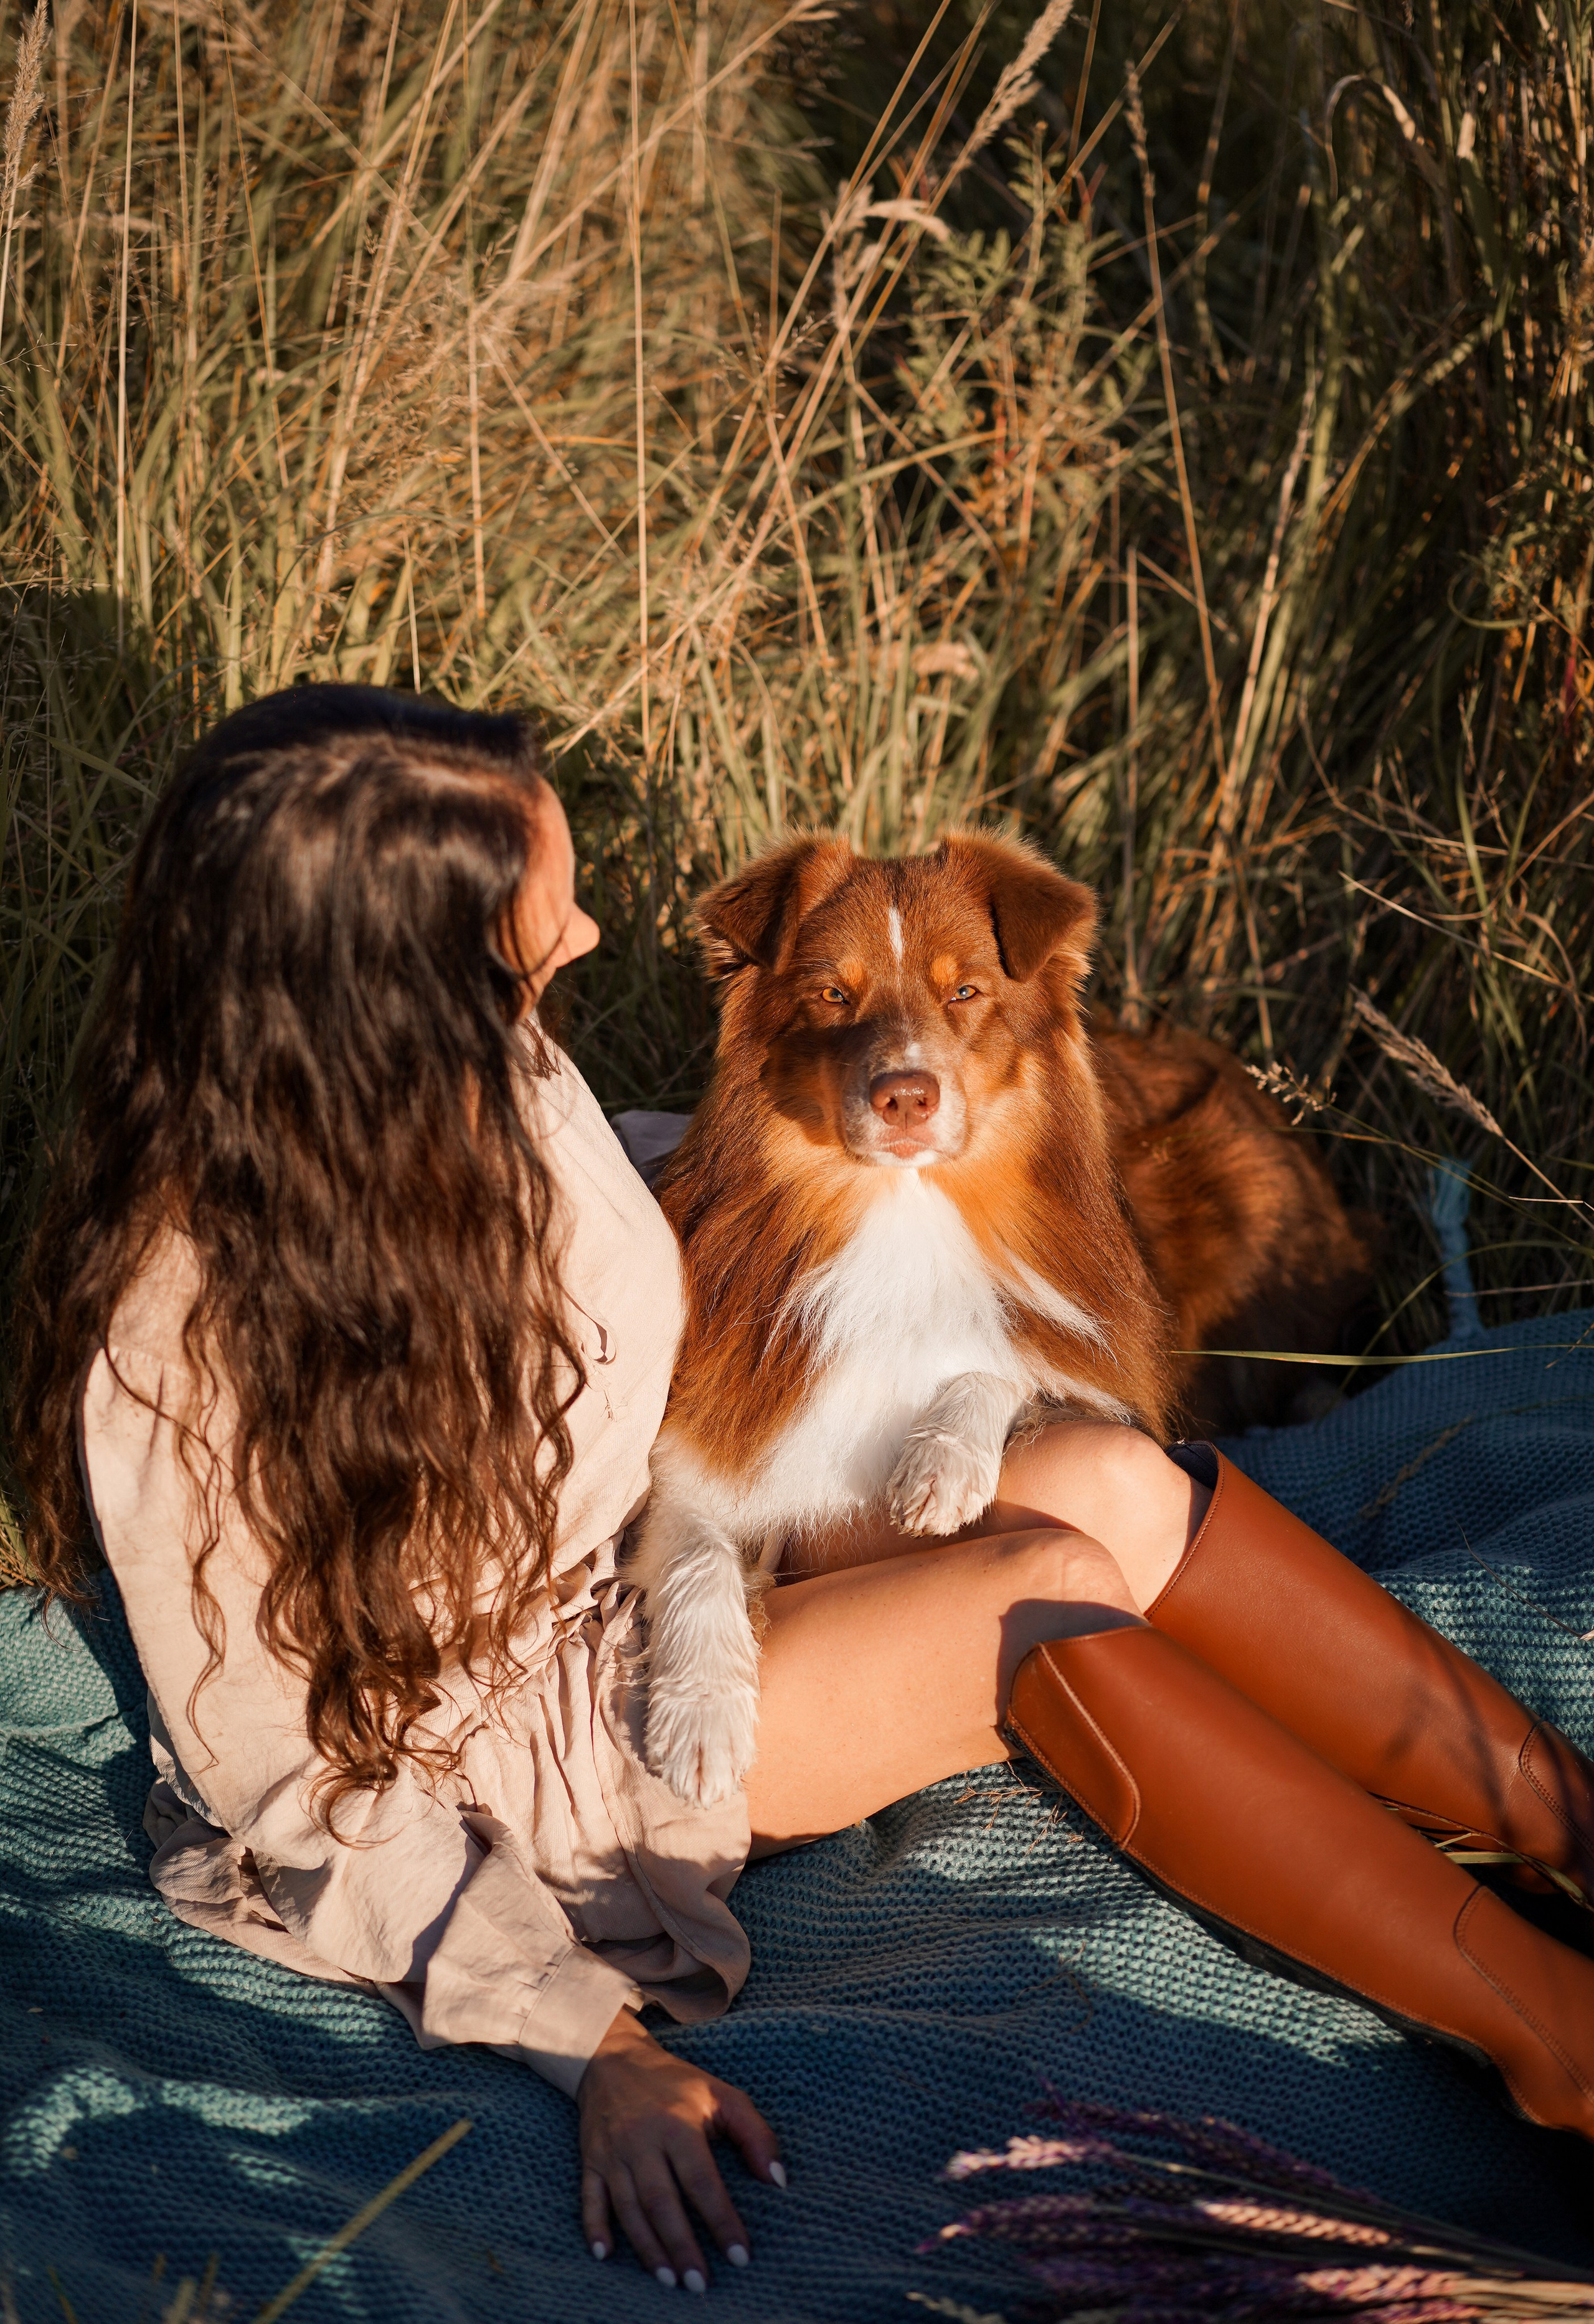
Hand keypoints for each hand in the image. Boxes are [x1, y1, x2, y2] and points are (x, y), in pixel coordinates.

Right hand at [579, 2005, 783, 2288]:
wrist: (613, 2057)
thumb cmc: (677, 2082)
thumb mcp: (722, 2094)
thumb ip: (754, 2134)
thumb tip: (777, 2180)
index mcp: (677, 2123)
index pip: (702, 2180)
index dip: (721, 2220)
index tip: (741, 2255)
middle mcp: (642, 2140)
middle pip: (661, 2201)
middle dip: (682, 2246)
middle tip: (700, 2284)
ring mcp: (613, 2152)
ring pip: (628, 2207)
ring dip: (647, 2247)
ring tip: (669, 2279)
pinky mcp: (591, 2159)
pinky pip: (590, 2198)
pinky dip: (595, 2228)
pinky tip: (606, 2255)